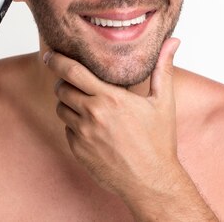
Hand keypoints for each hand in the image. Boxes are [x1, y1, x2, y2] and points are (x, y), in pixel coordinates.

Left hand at [45, 38, 180, 199]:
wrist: (152, 182)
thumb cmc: (158, 142)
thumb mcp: (163, 102)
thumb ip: (163, 68)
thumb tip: (173, 41)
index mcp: (111, 98)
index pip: (73, 72)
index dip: (57, 60)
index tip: (50, 54)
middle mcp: (93, 114)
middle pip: (62, 88)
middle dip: (64, 82)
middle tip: (74, 82)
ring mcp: (83, 134)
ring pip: (61, 108)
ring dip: (68, 103)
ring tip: (86, 105)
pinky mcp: (78, 150)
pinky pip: (67, 129)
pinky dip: (74, 124)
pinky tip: (92, 127)